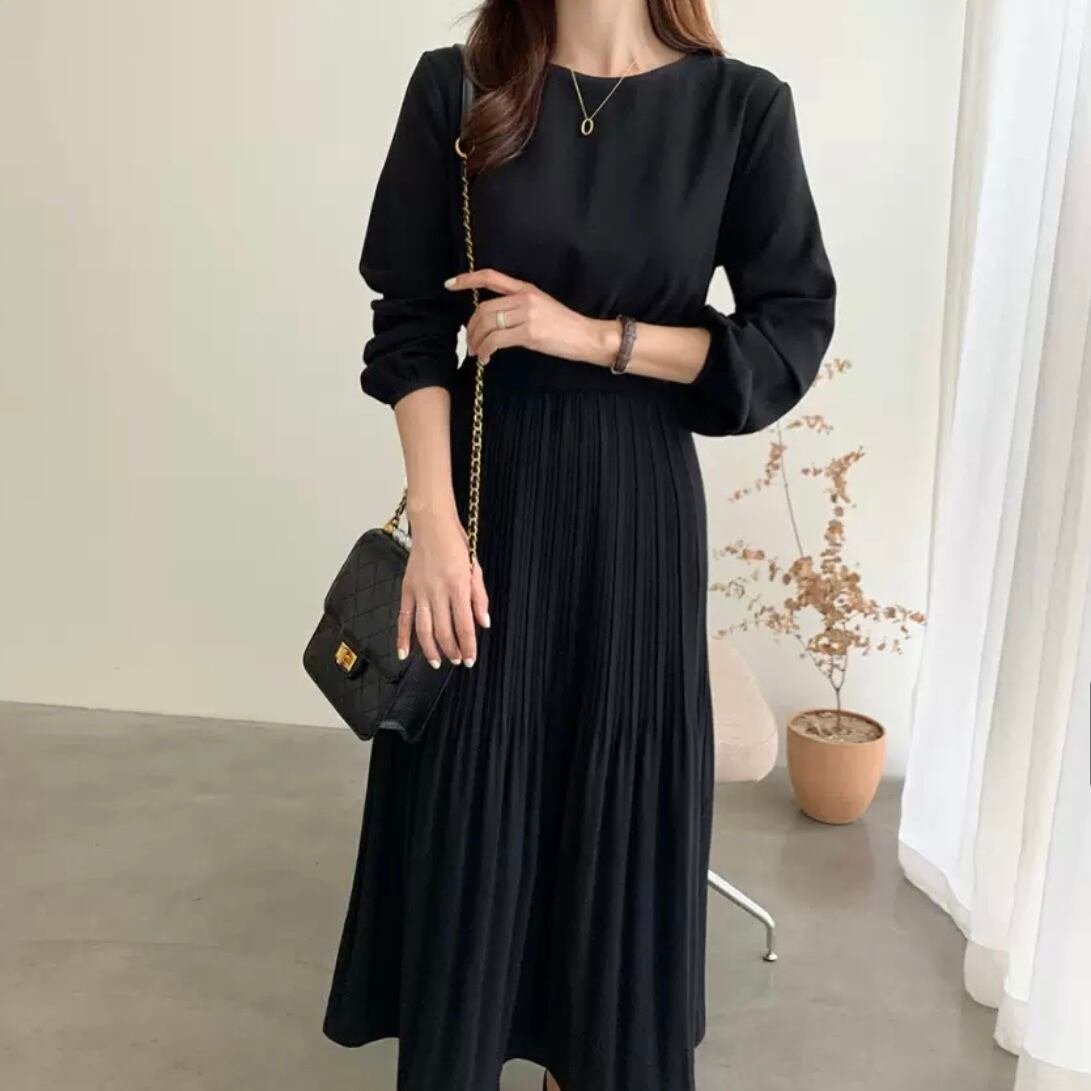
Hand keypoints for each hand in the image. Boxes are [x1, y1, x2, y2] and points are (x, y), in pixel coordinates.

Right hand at [397, 506, 489, 667]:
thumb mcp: (475, 568)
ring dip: (431, 650)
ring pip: (423, 629)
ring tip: (438, 662)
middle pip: (443, 631)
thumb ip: (479, 598)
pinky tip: (404, 653)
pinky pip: (403, 618)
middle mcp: (438, 591)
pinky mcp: (407, 589)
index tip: (471, 658)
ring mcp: (420, 591)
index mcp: (458, 586)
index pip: (464, 625)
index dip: (468, 646)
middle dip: (451, 651)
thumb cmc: (456, 544)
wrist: (432, 525)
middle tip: (457, 660)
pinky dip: (402, 637)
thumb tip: (483, 623)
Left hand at [446, 269, 617, 365]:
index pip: (491, 277)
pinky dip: (486, 351)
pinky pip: (497, 341)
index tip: (450, 284)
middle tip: (469, 343)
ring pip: (488, 325)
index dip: (468, 279)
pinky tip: (486, 358)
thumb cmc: (565, 326)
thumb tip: (494, 320)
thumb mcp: (541, 308)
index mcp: (526, 288)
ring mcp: (527, 315)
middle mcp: (524, 298)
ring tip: (477, 352)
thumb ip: (518, 307)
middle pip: (484, 308)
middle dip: (471, 328)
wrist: (587, 336)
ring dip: (476, 341)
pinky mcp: (529, 333)